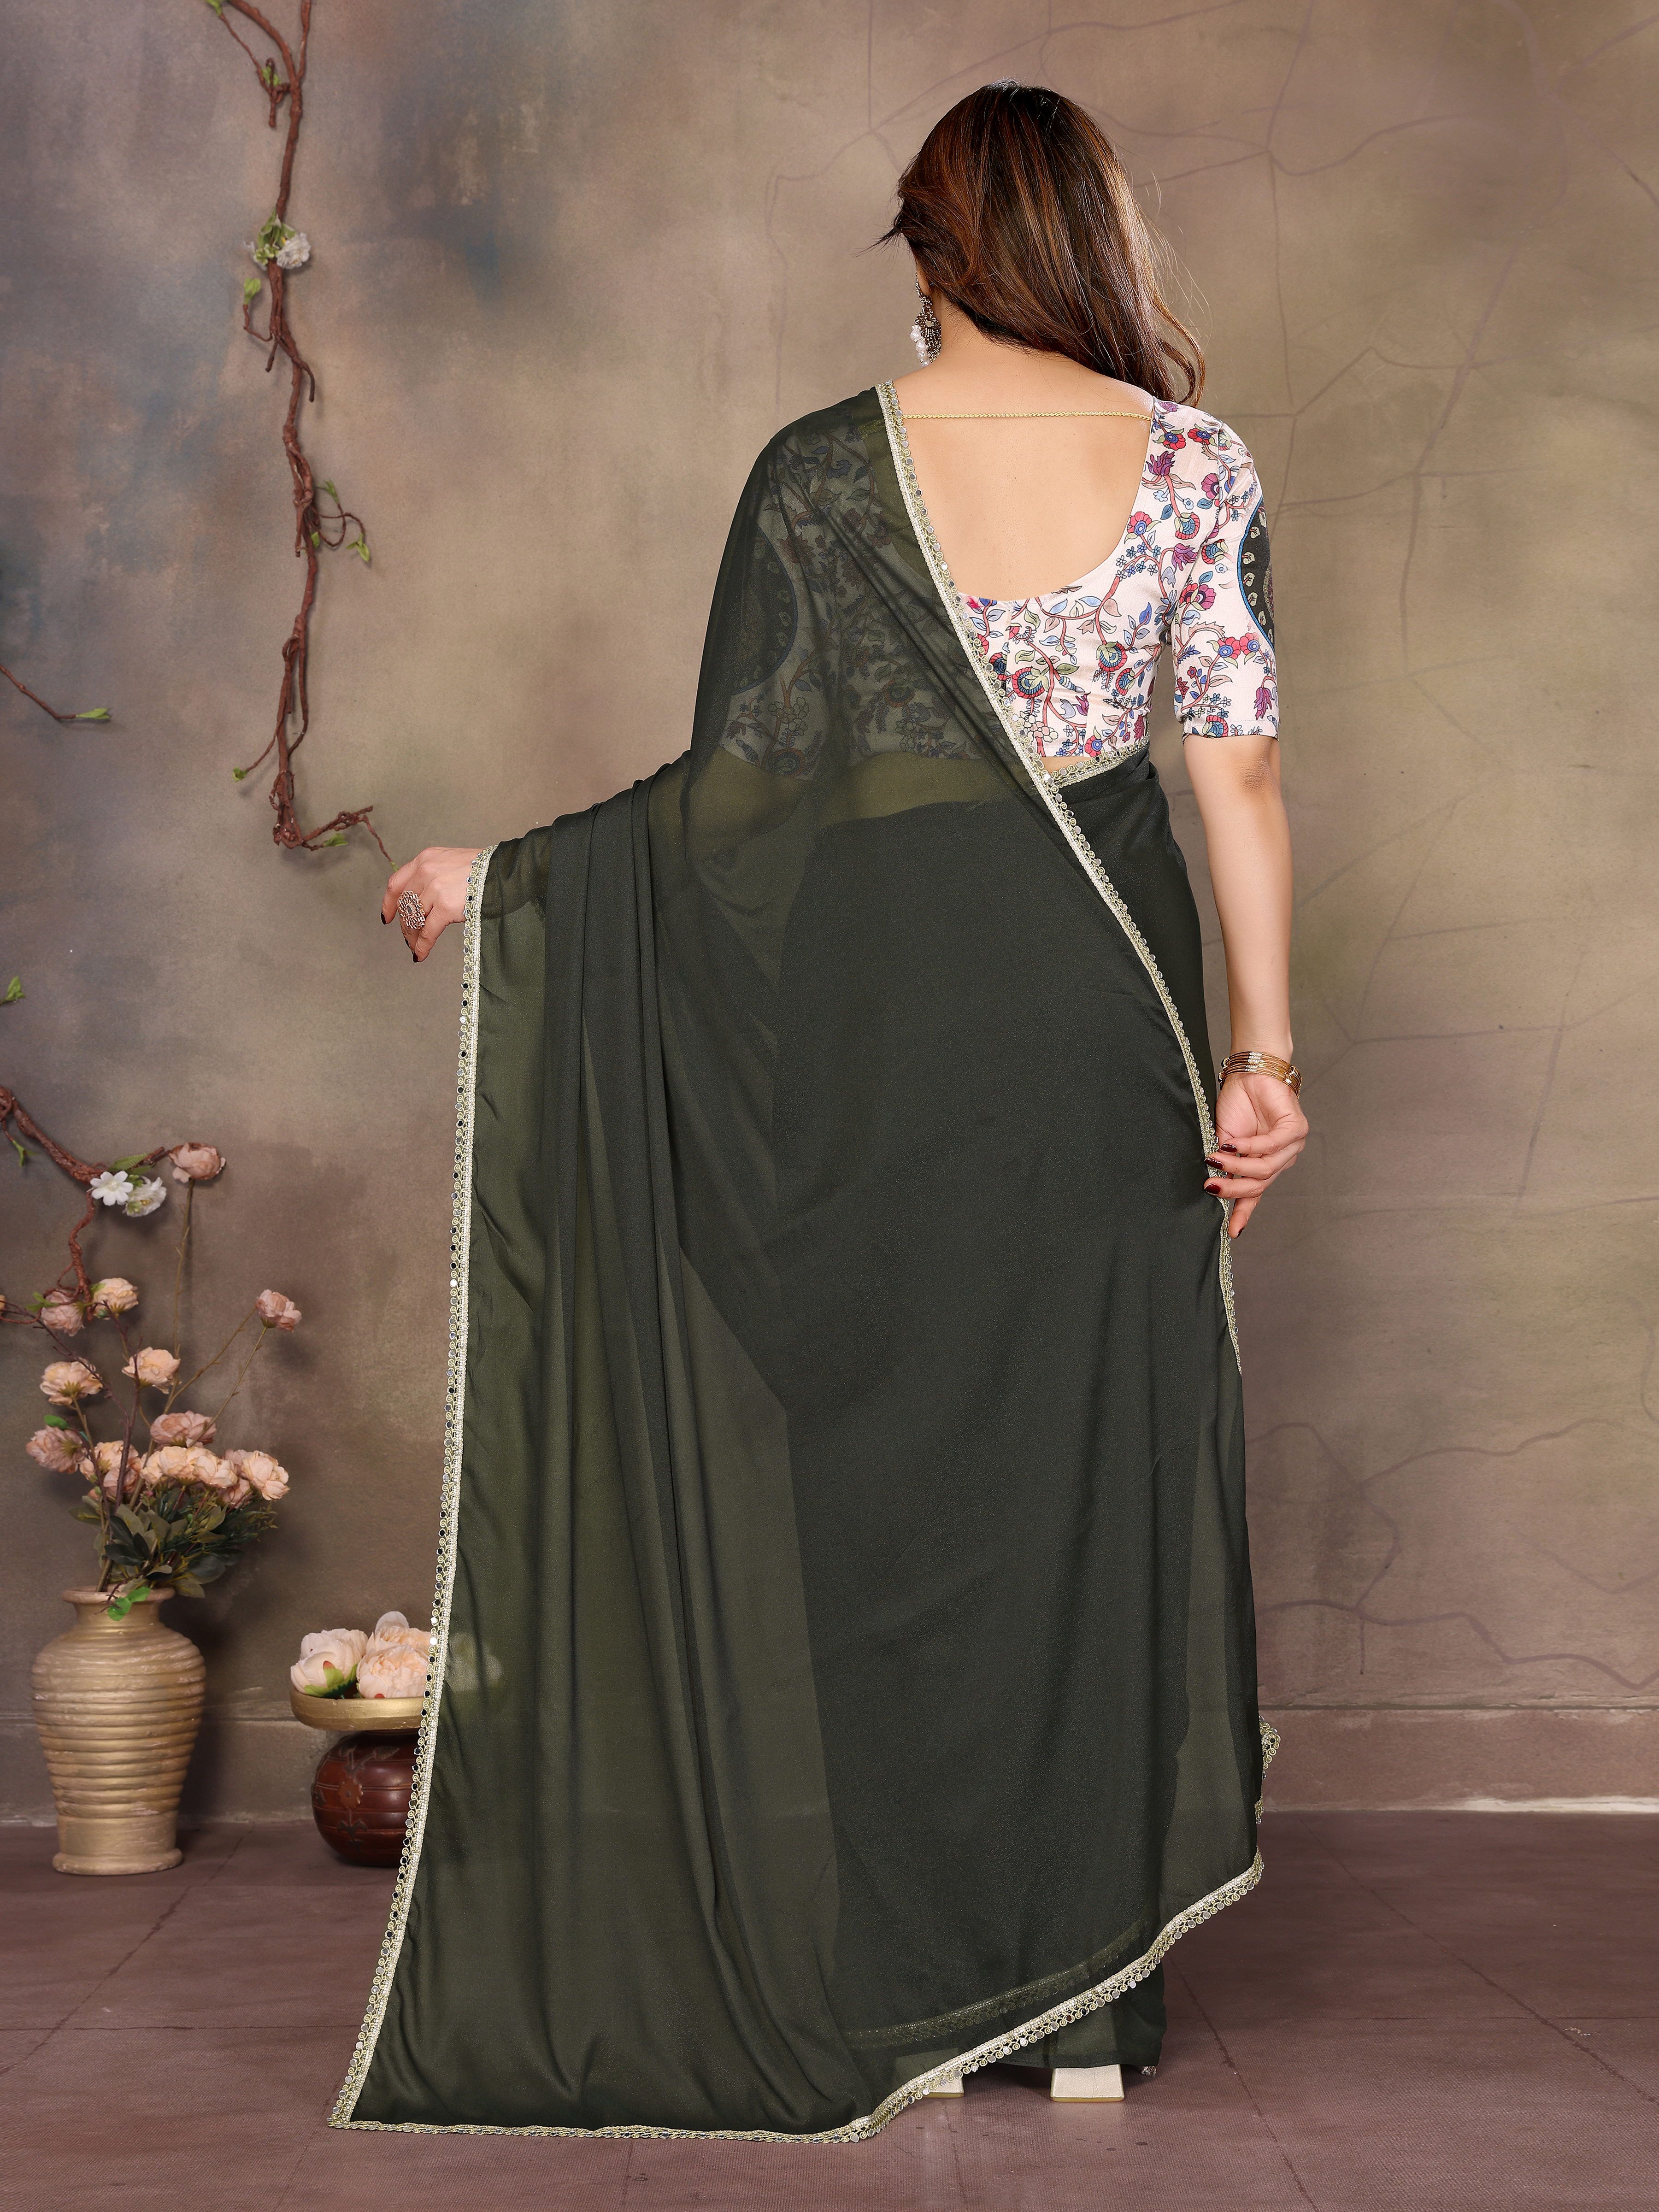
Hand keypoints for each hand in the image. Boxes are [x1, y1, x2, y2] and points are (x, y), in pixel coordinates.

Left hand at [382, 847, 481, 961]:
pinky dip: (422, 946)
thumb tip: (425, 900)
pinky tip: (420, 954)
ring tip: (415, 947)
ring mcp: (435, 888)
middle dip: (405, 925)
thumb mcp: (453, 862)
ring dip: (413, 937)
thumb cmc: (485, 869)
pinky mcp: (446, 906)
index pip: (396, 883)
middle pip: (405, 905)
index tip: (387, 917)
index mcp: (426, 858)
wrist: (505, 871)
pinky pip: (427, 931)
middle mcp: (426, 871)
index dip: (388, 903)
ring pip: (414, 919)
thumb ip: (436, 875)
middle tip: (408, 938)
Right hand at [1206, 1070, 1307, 1237]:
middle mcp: (1281, 1158)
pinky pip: (1272, 1146)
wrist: (1249, 1072)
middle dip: (1232, 1189)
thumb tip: (1213, 1186)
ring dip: (1237, 1166)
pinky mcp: (1296, 1129)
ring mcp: (1291, 1145)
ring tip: (1215, 1159)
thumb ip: (1225, 1163)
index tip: (1232, 1232)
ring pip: (1265, 1169)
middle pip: (1259, 1185)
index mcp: (1264, 1163)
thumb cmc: (1237, 1103)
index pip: (1256, 1194)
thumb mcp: (1224, 1140)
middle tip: (1209, 1186)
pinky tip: (1232, 1144)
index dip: (1243, 1212)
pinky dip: (1250, 1147)